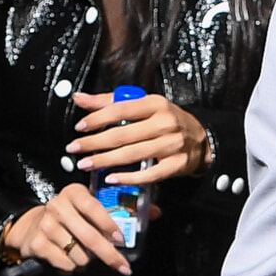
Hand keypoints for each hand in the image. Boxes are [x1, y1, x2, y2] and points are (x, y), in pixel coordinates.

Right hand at [3, 183, 131, 275]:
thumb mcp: (91, 205)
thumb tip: (155, 212)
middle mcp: (58, 206)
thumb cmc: (70, 215)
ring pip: (79, 253)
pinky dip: (72, 266)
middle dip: (109, 254)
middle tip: (122, 266)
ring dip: (88, 260)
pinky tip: (69, 257)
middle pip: (89, 236)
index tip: (121, 238)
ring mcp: (46, 225)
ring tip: (84, 253)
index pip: (94, 207)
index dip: (109, 224)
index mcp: (75, 192)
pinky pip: (64, 262)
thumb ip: (122, 207)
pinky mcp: (37, 243)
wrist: (31, 225)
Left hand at [66, 90, 211, 183]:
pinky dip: (129, 177)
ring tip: (85, 164)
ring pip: (133, 154)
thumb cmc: (166, 120)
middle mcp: (165, 122)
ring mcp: (172, 145)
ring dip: (105, 160)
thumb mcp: (143, 105)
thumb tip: (79, 98)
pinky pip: (149, 174)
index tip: (79, 127)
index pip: (121, 109)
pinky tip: (111, 178)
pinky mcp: (176, 165)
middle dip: (94, 143)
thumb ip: (110, 102)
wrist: (201, 140)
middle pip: (123, 134)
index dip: (97, 118)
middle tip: (74, 149)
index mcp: (156, 104)